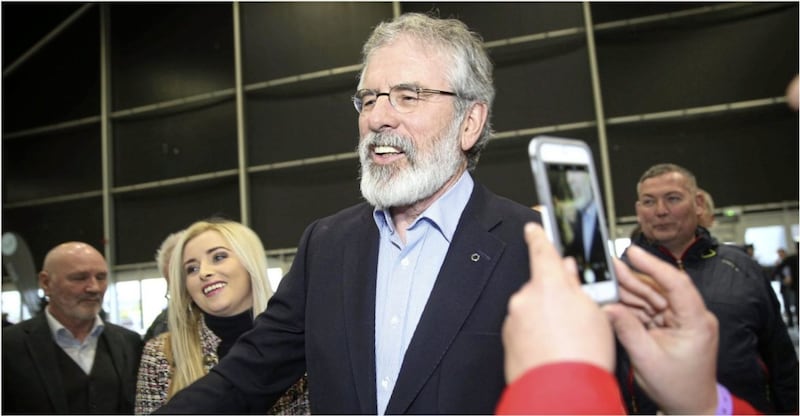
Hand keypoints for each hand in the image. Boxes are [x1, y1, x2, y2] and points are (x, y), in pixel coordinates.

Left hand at [502, 223, 613, 382]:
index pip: (541, 250)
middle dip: (555, 295)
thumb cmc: (583, 357)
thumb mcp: (595, 313)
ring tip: (568, 340)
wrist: (560, 394)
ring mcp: (514, 319)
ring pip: (533, 309)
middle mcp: (525, 298)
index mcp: (548, 284)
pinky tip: (554, 350)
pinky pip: (524, 328)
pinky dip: (537, 335)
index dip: (539, 235)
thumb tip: (570, 272)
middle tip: (576, 316)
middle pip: (541, 285)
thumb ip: (580, 287)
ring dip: (547, 318)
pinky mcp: (508, 339)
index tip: (533, 226)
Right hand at [605, 245, 718, 413]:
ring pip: (653, 296)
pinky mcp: (671, 325)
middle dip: (635, 276)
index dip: (653, 265)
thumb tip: (608, 307)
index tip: (633, 253)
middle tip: (611, 264)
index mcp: (696, 322)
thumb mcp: (647, 359)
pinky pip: (650, 308)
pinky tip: (616, 297)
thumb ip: (627, 330)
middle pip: (660, 287)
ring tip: (609, 277)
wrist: (691, 406)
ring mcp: (682, 320)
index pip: (676, 283)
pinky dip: (633, 304)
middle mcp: (692, 316)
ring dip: (631, 289)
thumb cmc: (678, 388)